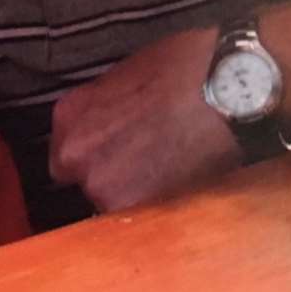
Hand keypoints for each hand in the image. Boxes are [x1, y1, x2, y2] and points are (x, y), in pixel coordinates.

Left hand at [48, 26, 242, 211]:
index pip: (65, 157)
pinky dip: (160, 209)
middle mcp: (77, 154)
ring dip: (138, 196)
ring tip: (172, 172)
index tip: (114, 157)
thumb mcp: (124, 77)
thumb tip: (105, 127)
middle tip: (150, 162)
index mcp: (70, 116)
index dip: (95, 158)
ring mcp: (103, 186)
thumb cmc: (185, 71)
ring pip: (115, 204)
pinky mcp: (137, 210)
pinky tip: (182, 184)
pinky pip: (142, 220)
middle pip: (88, 184)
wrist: (225, 89)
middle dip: (115, 177)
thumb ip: (101, 111)